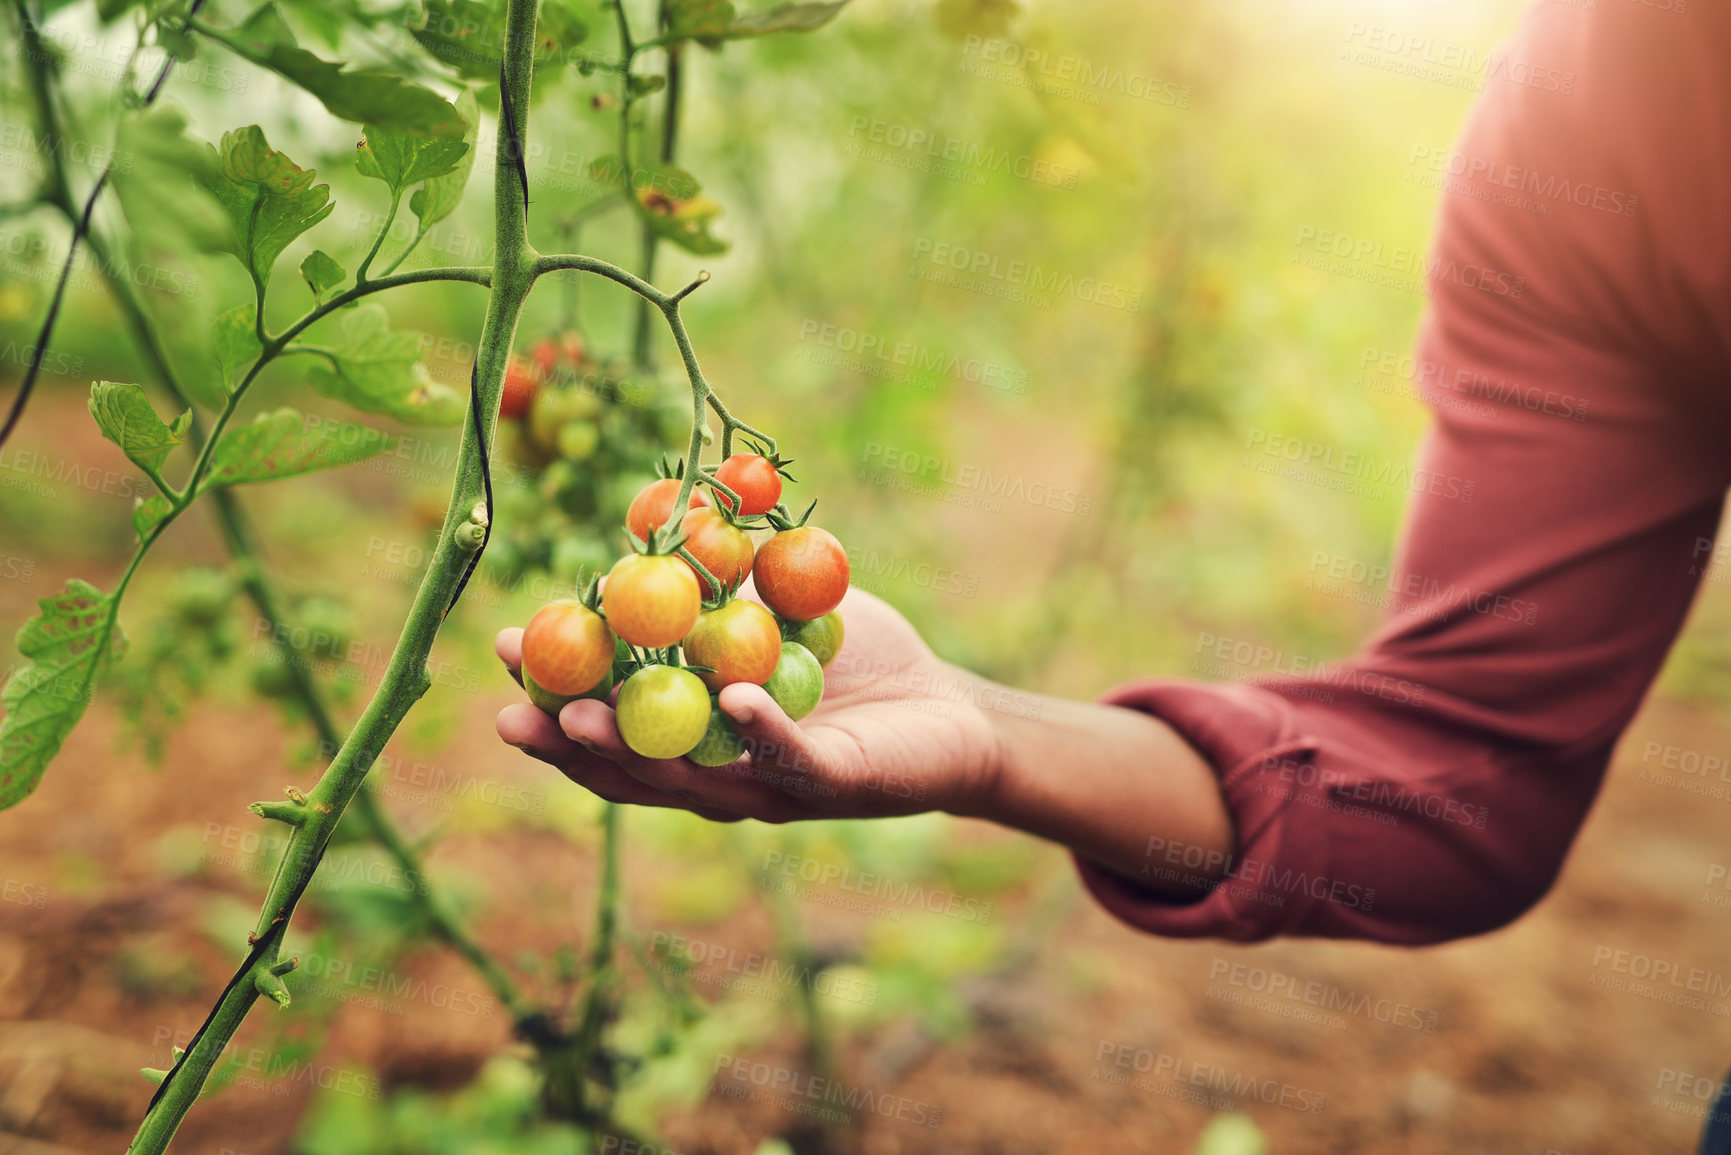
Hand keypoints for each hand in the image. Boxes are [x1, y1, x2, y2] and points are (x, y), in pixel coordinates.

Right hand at [495, 587, 1005, 822]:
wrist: (950, 708)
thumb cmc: (856, 660)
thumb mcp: (775, 611)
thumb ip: (719, 588)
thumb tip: (652, 529)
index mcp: (697, 738)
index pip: (611, 725)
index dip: (555, 696)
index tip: (503, 652)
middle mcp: (722, 775)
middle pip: (631, 769)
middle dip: (567, 741)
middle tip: (513, 711)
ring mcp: (775, 786)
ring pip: (692, 781)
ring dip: (635, 751)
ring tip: (582, 717)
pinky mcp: (835, 784)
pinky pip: (790, 759)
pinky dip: (757, 731)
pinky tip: (725, 702)